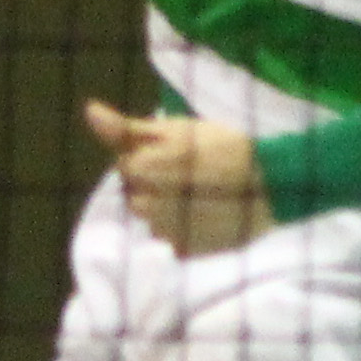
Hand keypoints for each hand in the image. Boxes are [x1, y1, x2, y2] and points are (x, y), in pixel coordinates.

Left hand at [82, 101, 270, 253]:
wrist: (270, 182)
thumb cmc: (222, 147)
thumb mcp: (176, 128)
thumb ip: (128, 128)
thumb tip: (90, 112)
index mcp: (141, 169)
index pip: (124, 165)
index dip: (147, 157)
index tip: (174, 154)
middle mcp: (147, 204)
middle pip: (133, 194)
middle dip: (151, 184)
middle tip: (186, 173)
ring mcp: (165, 231)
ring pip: (149, 217)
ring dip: (163, 207)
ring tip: (195, 194)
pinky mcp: (183, 249)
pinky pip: (168, 238)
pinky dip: (180, 227)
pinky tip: (202, 213)